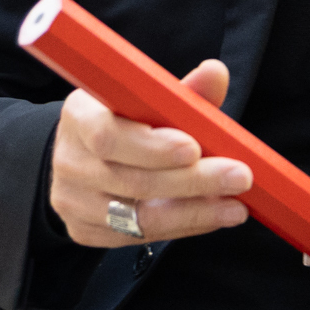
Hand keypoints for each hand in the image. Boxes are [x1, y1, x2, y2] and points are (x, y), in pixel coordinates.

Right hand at [47, 58, 252, 246]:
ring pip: (138, 217)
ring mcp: (73, 202)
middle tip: (239, 177)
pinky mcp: (85, 231)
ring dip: (195, 212)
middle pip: (131, 180)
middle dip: (192, 182)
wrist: (86, 155)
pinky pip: (139, 237)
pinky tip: (212, 216)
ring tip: (235, 206)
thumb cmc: (126, 121)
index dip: (152, 146)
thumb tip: (216, 73)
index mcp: (80, 116)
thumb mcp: (146, 99)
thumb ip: (181, 91)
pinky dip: (182, 226)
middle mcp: (70, 161)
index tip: (194, 148)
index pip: (107, 135)